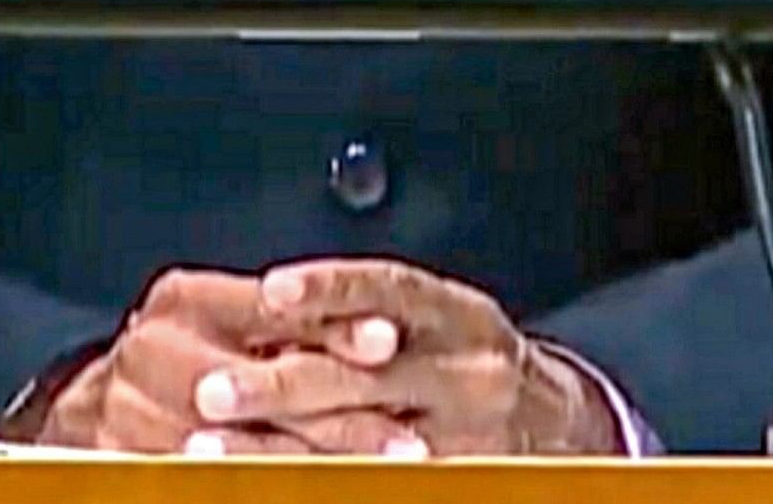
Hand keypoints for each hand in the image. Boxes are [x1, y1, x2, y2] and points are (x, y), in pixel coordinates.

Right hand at [31, 267, 422, 455]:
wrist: (91, 408)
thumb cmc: (181, 354)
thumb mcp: (224, 319)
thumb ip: (289, 322)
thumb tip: (386, 334)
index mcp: (184, 302)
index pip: (269, 310)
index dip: (331, 327)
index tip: (387, 342)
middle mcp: (153, 352)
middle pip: (259, 389)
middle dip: (337, 416)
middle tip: (405, 438)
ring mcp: (133, 414)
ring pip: (242, 448)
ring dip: (316, 466)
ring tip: (382, 475)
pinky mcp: (126, 463)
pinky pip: (208, 480)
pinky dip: (268, 485)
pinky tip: (317, 489)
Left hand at [191, 258, 624, 457]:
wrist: (564, 428)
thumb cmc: (472, 362)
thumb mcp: (442, 321)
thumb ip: (368, 312)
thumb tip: (265, 307)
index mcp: (461, 317)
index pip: (392, 289)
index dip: (330, 287)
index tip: (269, 294)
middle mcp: (469, 375)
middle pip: (365, 378)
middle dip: (279, 385)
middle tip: (209, 389)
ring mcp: (465, 440)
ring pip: (361, 445)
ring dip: (276, 450)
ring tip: (210, 449)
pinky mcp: (459, 482)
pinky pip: (380, 483)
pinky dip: (316, 480)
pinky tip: (267, 481)